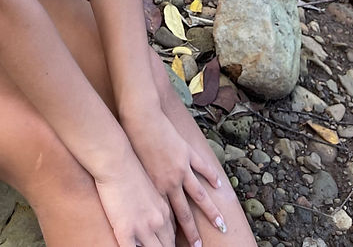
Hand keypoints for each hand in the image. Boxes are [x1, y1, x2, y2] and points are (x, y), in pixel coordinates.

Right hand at [93, 159, 176, 246]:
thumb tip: (150, 211)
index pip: (171, 235)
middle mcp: (158, 221)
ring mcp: (143, 227)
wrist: (116, 160)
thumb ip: (153, 201)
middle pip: (168, 246)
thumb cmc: (129, 167)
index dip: (168, 244)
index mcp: (164, 209)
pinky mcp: (125, 230)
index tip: (165, 245)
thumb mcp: (149, 185)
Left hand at [123, 110, 226, 244]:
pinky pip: (202, 167)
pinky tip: (219, 186)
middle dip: (193, 232)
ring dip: (211, 211)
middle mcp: (172, 182)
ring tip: (221, 224)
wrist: (141, 119)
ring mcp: (182, 168)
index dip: (175, 233)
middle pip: (186, 213)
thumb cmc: (131, 142)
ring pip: (200, 195)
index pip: (168, 217)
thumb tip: (147, 200)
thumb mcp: (136, 170)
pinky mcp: (187, 152)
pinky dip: (211, 176)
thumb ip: (144, 186)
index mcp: (157, 188)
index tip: (183, 244)